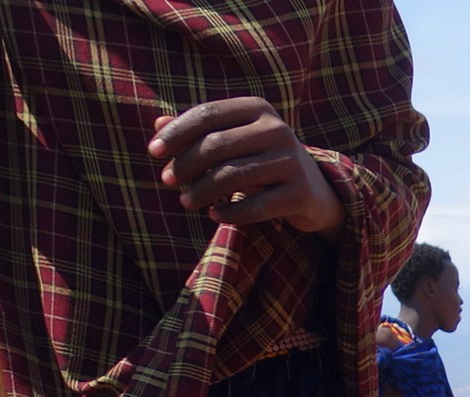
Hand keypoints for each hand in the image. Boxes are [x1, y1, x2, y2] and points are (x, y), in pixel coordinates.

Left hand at [148, 98, 343, 232]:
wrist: (316, 191)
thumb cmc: (263, 161)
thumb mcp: (234, 141)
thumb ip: (199, 131)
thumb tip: (156, 123)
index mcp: (258, 109)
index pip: (208, 114)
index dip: (176, 133)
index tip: (153, 152)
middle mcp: (278, 130)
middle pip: (217, 145)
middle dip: (186, 164)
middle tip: (166, 180)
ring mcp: (292, 161)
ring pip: (233, 176)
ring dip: (202, 191)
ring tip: (185, 201)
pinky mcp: (300, 193)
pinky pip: (255, 206)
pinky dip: (229, 212)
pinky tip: (214, 214)